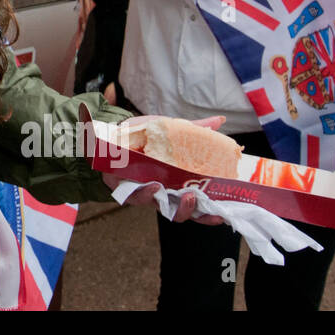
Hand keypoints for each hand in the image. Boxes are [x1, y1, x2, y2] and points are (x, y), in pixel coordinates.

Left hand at [104, 115, 226, 224]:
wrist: (112, 132)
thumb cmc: (144, 136)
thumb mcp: (171, 130)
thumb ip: (195, 129)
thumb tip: (220, 120)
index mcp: (177, 183)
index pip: (196, 205)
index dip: (208, 214)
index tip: (222, 214)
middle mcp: (162, 193)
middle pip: (180, 213)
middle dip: (191, 211)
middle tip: (198, 198)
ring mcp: (145, 193)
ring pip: (162, 209)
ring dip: (175, 206)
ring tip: (185, 195)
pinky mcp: (125, 190)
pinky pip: (137, 197)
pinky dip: (147, 194)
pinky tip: (155, 185)